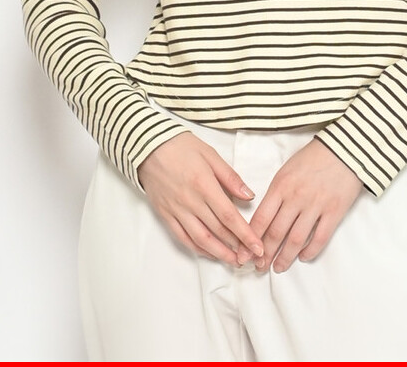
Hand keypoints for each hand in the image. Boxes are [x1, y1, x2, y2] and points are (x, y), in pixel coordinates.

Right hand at [137, 132, 264, 266]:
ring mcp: (177, 210)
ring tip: (234, 261)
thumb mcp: (210, 154)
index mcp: (204, 185)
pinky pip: (183, 237)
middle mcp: (190, 202)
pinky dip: (198, 249)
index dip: (245, 234)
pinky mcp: (165, 215)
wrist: (148, 146)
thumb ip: (230, 177)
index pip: (229, 216)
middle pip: (218, 231)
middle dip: (237, 247)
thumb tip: (249, 195)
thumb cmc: (181, 146)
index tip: (258, 247)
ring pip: (201, 239)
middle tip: (251, 257)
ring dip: (219, 253)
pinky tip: (210, 252)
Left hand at [248, 137, 363, 272]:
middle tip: (258, 267)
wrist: (345, 148)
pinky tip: (302, 257)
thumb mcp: (287, 169)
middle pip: (276, 233)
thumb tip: (265, 218)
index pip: (261, 218)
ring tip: (278, 267)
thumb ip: (276, 193)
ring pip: (295, 239)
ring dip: (285, 257)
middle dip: (265, 254)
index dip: (250, 239)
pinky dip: (310, 251)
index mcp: (281, 185)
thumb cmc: (313, 157)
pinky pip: (320, 237)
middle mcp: (296, 197)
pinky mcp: (334, 211)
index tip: (244, 253)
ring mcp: (316, 205)